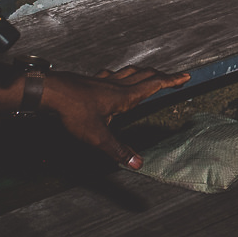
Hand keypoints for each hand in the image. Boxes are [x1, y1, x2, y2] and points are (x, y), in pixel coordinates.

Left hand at [43, 65, 188, 169]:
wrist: (50, 92)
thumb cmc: (73, 110)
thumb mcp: (98, 136)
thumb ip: (118, 151)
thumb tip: (138, 164)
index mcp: (124, 96)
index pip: (154, 84)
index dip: (172, 80)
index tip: (186, 76)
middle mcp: (116, 85)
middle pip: (145, 75)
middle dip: (162, 75)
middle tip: (174, 77)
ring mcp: (103, 81)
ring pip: (129, 72)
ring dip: (143, 72)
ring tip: (149, 74)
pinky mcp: (90, 81)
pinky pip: (111, 75)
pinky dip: (120, 75)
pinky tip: (113, 78)